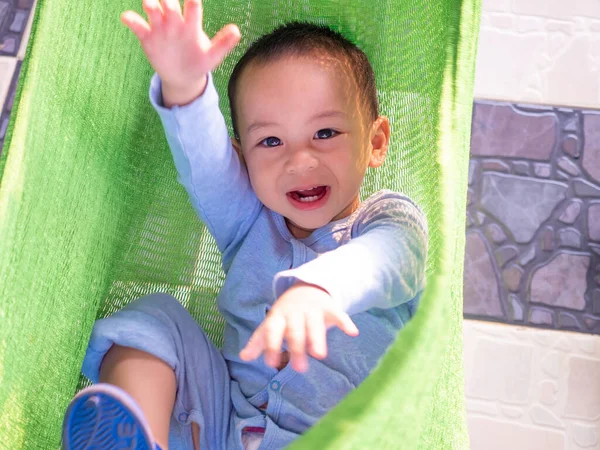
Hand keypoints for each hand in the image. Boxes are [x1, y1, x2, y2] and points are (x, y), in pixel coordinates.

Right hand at [121, 0, 240, 106]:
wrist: (182, 76)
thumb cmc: (199, 62)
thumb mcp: (213, 56)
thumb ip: (223, 44)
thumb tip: (236, 30)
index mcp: (191, 24)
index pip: (193, 6)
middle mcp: (174, 21)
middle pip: (170, 4)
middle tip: (168, 2)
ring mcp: (160, 28)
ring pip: (152, 10)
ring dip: (150, 4)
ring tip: (150, 5)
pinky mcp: (147, 37)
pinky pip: (137, 25)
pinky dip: (131, 20)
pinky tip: (128, 18)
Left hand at [239, 282, 358, 372]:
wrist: (306, 287)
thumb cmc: (286, 314)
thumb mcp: (272, 324)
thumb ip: (259, 341)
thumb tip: (243, 357)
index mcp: (278, 317)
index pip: (272, 330)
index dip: (271, 346)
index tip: (272, 364)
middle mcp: (295, 312)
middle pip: (295, 331)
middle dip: (296, 348)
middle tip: (299, 369)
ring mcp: (312, 309)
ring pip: (314, 324)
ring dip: (317, 338)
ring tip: (319, 355)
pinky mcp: (329, 307)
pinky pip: (338, 314)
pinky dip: (345, 322)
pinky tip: (352, 332)